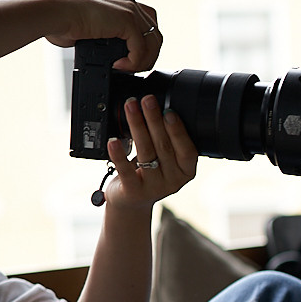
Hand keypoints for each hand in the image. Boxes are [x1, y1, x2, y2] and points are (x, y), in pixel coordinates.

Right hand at [43, 0, 163, 72]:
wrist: (54, 16)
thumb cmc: (64, 23)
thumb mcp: (95, 28)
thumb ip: (111, 36)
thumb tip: (117, 55)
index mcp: (122, 2)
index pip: (148, 24)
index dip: (146, 45)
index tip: (136, 60)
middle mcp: (129, 2)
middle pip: (155, 33)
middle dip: (149, 55)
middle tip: (135, 69)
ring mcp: (129, 9)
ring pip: (153, 42)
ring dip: (143, 61)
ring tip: (127, 69)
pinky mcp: (126, 20)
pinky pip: (141, 47)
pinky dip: (134, 61)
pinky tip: (120, 66)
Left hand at [101, 95, 197, 209]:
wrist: (132, 201)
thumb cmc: (151, 173)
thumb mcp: (166, 159)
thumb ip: (167, 139)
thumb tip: (158, 106)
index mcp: (186, 170)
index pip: (187, 149)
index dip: (178, 130)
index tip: (168, 111)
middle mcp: (173, 180)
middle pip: (163, 146)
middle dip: (154, 120)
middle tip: (147, 100)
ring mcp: (154, 187)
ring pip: (146, 153)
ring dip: (137, 127)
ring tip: (131, 107)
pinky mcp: (134, 192)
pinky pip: (125, 170)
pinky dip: (118, 154)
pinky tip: (113, 141)